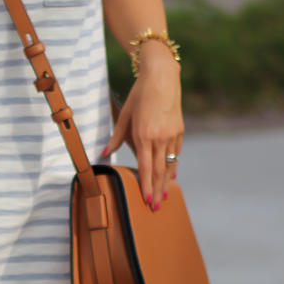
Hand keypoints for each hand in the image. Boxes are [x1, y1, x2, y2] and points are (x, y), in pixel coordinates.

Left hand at [101, 40, 182, 209]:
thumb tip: (103, 154)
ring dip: (166, 183)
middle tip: (156, 207)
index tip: (146, 200)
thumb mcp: (125, 115)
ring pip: (170, 165)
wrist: (162, 77)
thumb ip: (116, 138)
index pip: (146, 167)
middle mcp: (161, 137)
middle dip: (157, 190)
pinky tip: (171, 176)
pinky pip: (176, 154)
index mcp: (145, 134)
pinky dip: (173, 167)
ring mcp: (172, 135)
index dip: (147, 185)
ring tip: (164, 197)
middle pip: (160, 171)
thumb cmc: (140, 94)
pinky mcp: (180, 131)